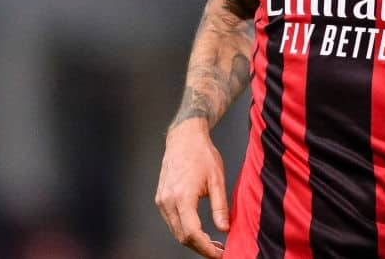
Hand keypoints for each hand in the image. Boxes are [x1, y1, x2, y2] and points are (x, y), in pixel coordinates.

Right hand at [155, 120, 228, 256]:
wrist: (184, 138)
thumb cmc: (202, 154)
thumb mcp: (217, 179)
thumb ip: (220, 206)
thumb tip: (224, 229)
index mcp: (182, 196)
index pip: (192, 233)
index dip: (206, 248)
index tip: (220, 254)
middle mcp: (167, 201)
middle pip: (182, 236)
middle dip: (200, 248)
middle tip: (219, 251)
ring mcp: (161, 200)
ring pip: (176, 231)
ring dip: (193, 241)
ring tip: (212, 244)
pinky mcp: (160, 199)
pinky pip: (172, 222)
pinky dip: (184, 230)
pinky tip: (199, 231)